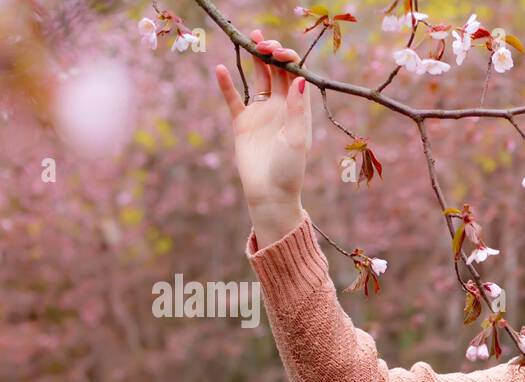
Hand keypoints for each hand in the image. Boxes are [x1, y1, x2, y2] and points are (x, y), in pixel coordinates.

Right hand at [214, 30, 310, 213]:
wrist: (269, 194)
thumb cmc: (289, 170)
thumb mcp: (297, 139)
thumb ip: (298, 109)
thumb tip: (300, 79)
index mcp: (299, 111)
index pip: (296, 76)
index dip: (289, 60)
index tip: (279, 53)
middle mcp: (282, 108)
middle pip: (277, 72)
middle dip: (272, 53)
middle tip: (262, 40)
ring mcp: (262, 113)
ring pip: (258, 79)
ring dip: (254, 59)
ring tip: (249, 40)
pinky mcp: (243, 123)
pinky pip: (233, 98)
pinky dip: (227, 84)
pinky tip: (221, 69)